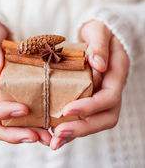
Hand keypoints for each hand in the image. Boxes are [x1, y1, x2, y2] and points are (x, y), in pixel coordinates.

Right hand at [0, 21, 50, 145]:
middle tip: (36, 136)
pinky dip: (32, 124)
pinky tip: (49, 127)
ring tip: (47, 138)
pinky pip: (18, 116)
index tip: (23, 110)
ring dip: (25, 134)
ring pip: (6, 125)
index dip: (0, 111)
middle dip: (12, 134)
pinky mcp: (11, 98)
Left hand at [50, 20, 128, 149]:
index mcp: (116, 73)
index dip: (90, 106)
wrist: (100, 35)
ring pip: (96, 121)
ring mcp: (103, 94)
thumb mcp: (98, 31)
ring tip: (54, 140)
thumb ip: (99, 46)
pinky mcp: (93, 96)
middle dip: (82, 128)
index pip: (109, 97)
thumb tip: (98, 65)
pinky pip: (86, 115)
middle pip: (105, 117)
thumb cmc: (100, 31)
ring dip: (76, 132)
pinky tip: (55, 131)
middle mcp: (112, 88)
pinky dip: (73, 125)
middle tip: (58, 134)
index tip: (67, 110)